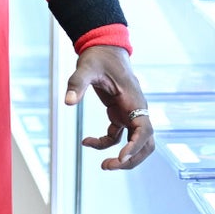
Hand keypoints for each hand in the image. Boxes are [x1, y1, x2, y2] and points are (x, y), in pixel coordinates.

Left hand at [65, 46, 153, 170]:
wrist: (103, 47)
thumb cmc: (98, 56)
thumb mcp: (86, 67)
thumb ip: (77, 83)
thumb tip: (69, 102)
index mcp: (134, 101)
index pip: (144, 130)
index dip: (135, 146)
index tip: (120, 158)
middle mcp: (136, 110)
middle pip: (146, 143)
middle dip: (132, 159)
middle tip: (109, 166)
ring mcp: (129, 113)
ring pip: (135, 143)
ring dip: (123, 158)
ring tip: (104, 166)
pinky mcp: (119, 114)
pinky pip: (116, 136)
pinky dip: (104, 144)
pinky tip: (85, 142)